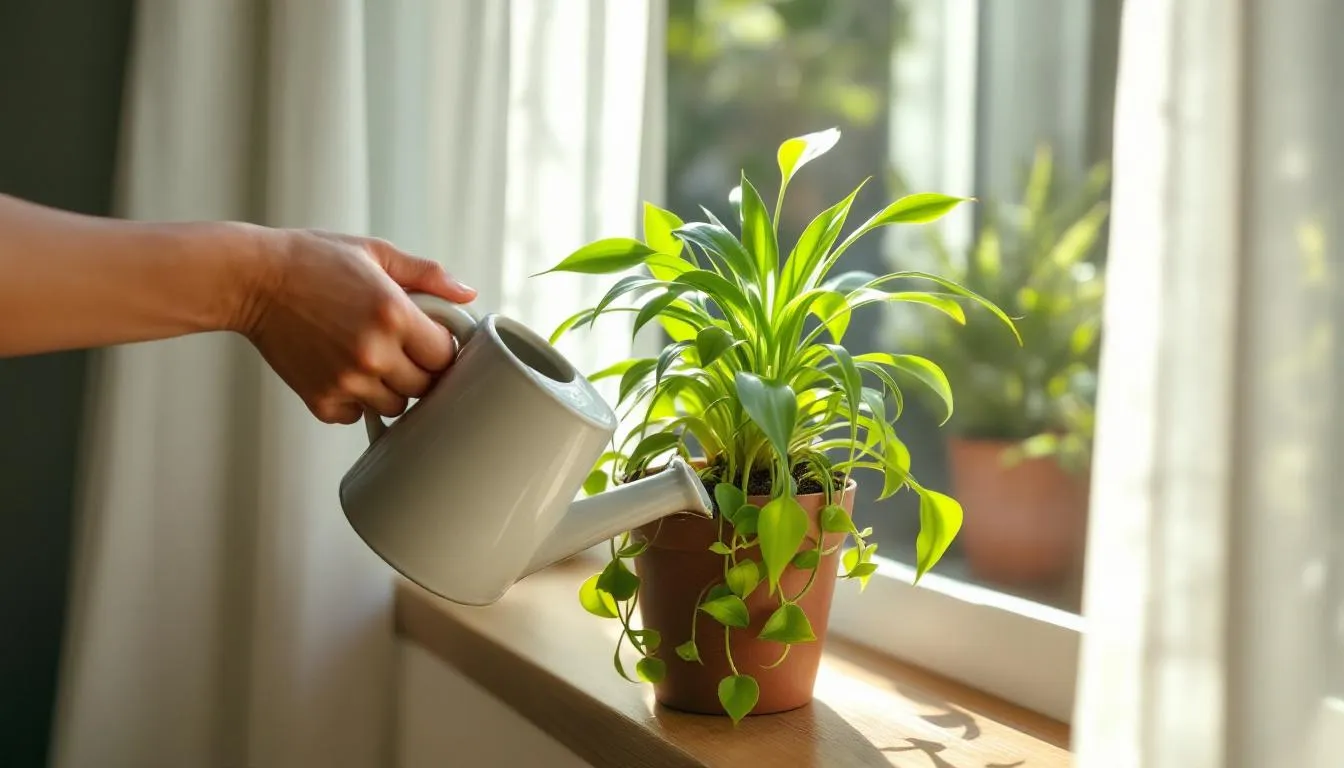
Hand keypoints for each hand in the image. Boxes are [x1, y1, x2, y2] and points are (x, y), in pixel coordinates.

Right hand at [239, 229, 476, 424]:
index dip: (439, 347)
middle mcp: (374, 353)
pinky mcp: (321, 400)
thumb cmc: (314, 261)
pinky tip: (342, 369)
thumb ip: (427, 275)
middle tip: (399, 348)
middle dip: (418, 369)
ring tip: (368, 357)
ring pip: (395, 406)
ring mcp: (347, 381)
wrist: (252, 280)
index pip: (446, 355)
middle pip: (425, 387)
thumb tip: (468, 294)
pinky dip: (355, 399)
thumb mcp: (375, 254)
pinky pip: (357, 414)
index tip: (427, 338)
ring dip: (390, 387)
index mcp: (395, 315)